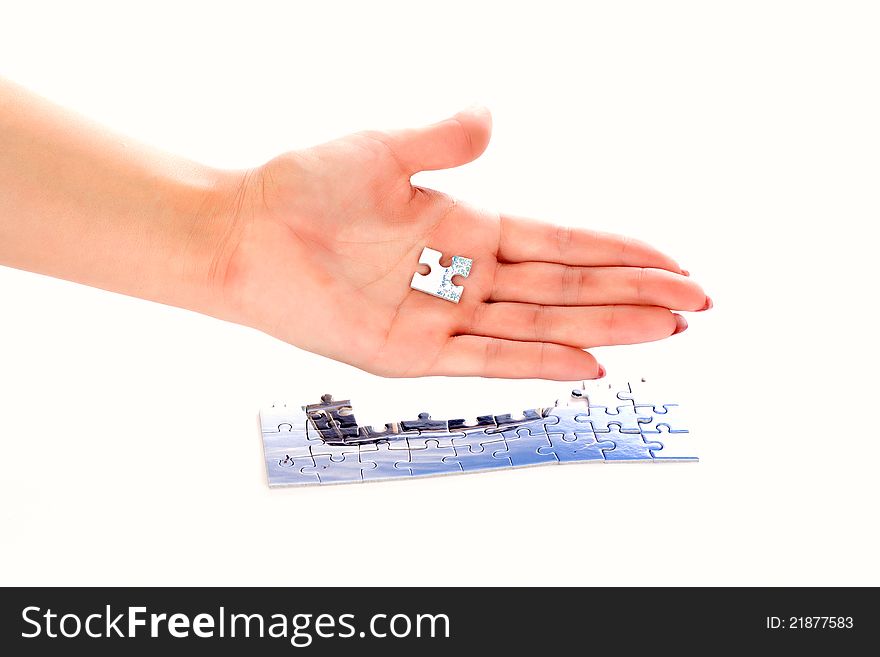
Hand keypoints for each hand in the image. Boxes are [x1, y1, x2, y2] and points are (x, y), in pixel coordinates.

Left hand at [214, 108, 710, 379]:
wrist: (244, 232)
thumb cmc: (304, 188)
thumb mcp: (385, 148)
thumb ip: (444, 138)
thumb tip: (491, 116)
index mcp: (468, 227)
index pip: (564, 241)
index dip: (621, 251)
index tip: (673, 261)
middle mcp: (466, 276)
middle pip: (568, 285)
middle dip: (634, 293)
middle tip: (696, 304)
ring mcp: (443, 316)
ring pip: (542, 322)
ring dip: (605, 326)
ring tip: (666, 331)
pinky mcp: (411, 351)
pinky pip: (488, 357)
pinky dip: (539, 360)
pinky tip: (590, 362)